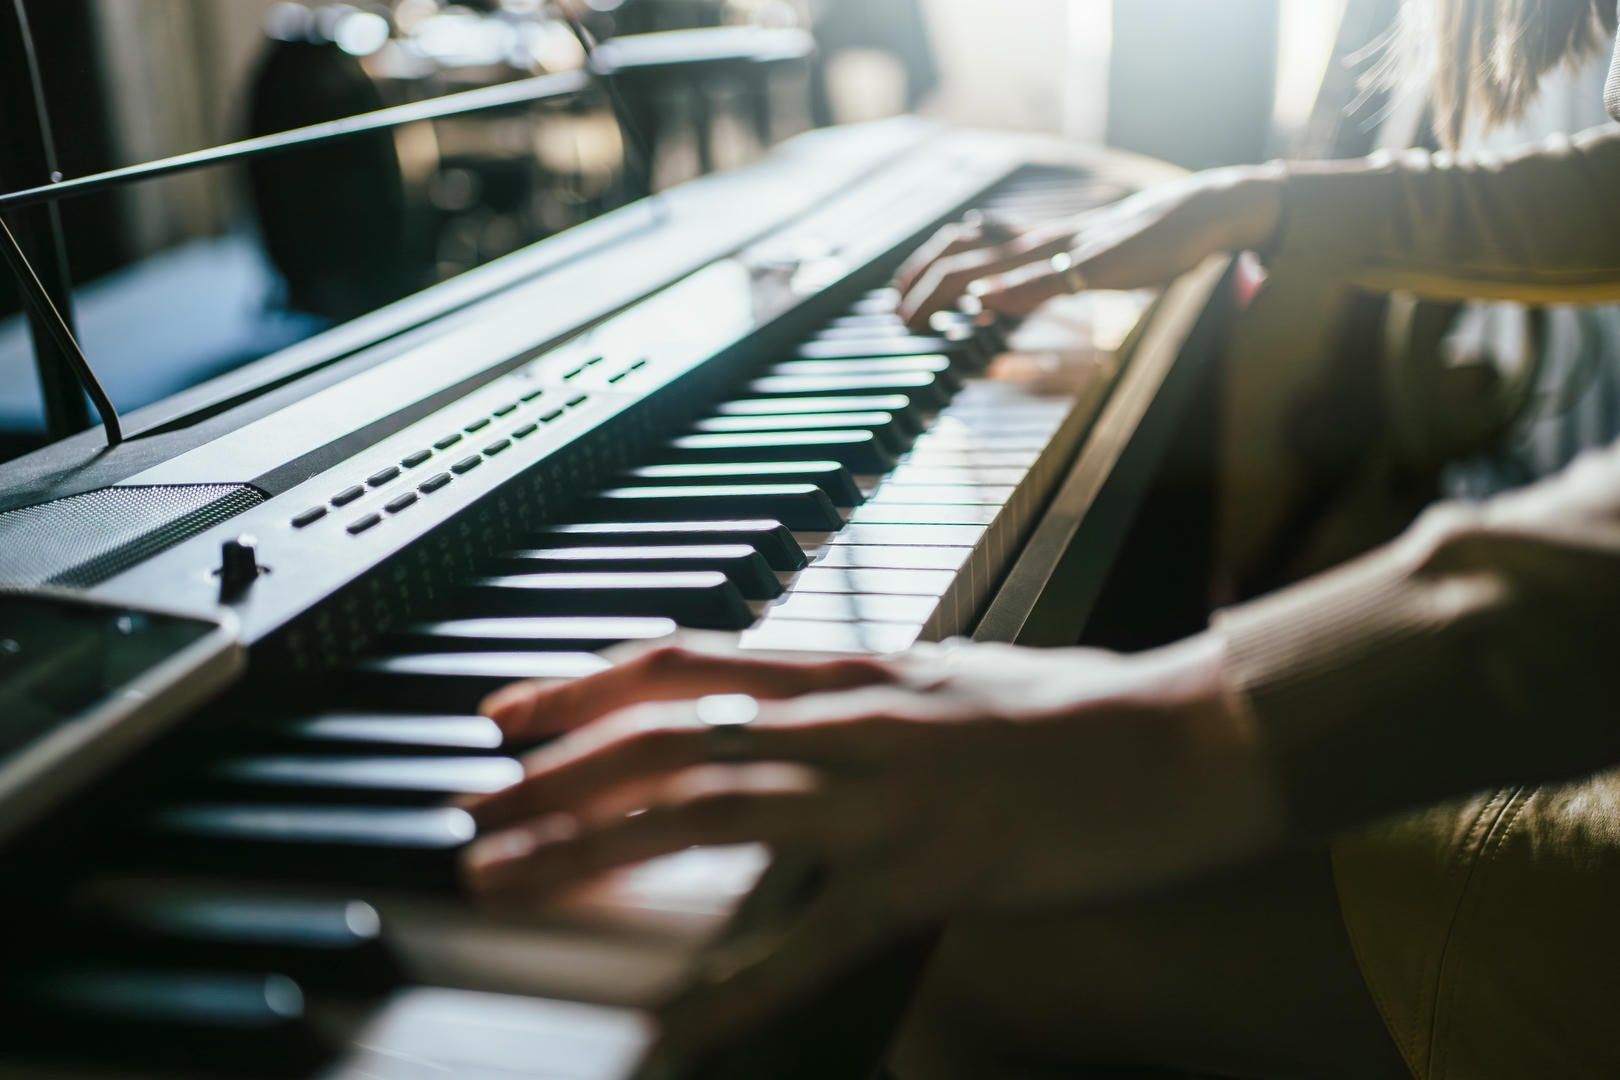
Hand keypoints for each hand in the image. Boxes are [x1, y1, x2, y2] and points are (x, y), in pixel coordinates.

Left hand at [459, 635, 1283, 1053]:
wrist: (1190, 735)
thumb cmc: (1077, 709)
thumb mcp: (950, 676)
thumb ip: (865, 694)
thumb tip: (796, 706)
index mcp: (849, 672)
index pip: (683, 661)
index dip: (581, 685)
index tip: (506, 714)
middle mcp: (846, 720)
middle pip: (662, 735)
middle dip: (550, 775)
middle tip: (468, 810)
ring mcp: (883, 797)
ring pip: (703, 809)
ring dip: (589, 845)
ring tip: (504, 877)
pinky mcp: (931, 877)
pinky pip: (811, 937)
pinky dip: (733, 986)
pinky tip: (668, 1031)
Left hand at [898, 164, 1283, 329]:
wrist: (1197, 215)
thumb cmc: (1142, 241)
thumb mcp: (1077, 258)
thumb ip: (1033, 276)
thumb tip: (985, 298)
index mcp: (1033, 240)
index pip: (961, 243)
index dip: (922, 268)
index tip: (898, 296)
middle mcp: (1039, 239)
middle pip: (960, 251)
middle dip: (919, 284)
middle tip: (895, 316)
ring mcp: (1065, 248)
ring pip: (991, 261)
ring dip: (945, 289)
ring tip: (916, 315)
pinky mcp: (1095, 262)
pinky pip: (1047, 275)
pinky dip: (1011, 288)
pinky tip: (985, 302)